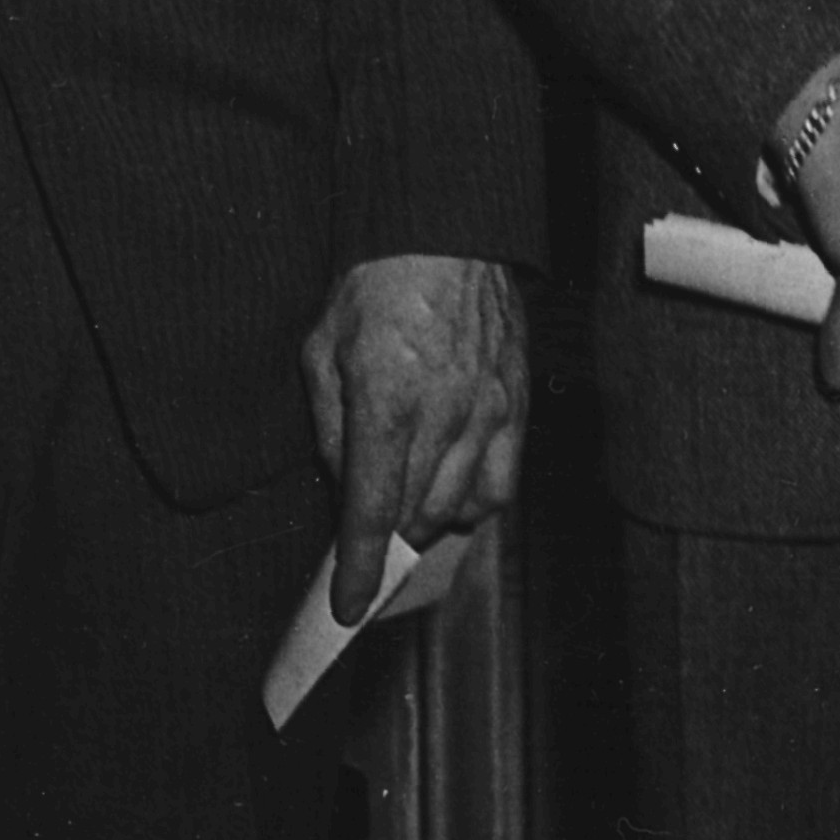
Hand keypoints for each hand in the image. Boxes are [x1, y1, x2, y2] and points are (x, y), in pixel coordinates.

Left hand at [304, 253, 526, 623]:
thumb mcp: (322, 352)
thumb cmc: (373, 287)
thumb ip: (332, 431)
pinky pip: (502, 484)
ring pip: (460, 508)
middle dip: (386, 545)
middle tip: (366, 547)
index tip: (348, 606)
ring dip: (425, 526)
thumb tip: (347, 493)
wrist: (441, 234)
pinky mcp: (516, 404)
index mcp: (386, 400)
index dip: (359, 569)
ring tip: (405, 515)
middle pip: (416, 518)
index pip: (373, 511)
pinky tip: (454, 497)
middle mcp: (444, 414)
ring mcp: (488, 411)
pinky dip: (475, 505)